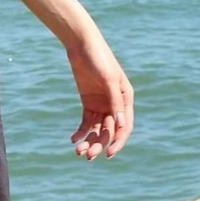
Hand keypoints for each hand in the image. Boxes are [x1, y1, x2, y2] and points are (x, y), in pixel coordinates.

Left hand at [65, 30, 133, 160]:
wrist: (82, 45)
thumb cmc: (99, 58)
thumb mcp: (108, 80)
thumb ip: (115, 102)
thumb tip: (120, 124)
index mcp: (126, 99)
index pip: (124, 127)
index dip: (118, 142)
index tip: (108, 154)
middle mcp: (116, 104)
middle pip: (109, 131)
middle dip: (100, 144)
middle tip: (87, 156)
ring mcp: (102, 104)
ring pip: (97, 129)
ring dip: (89, 141)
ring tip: (78, 151)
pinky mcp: (89, 102)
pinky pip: (86, 122)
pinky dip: (81, 132)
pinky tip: (73, 139)